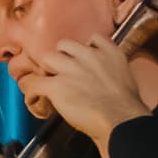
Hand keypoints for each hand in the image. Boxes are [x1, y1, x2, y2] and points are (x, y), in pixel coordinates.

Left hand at [33, 39, 150, 157]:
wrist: (121, 119)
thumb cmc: (127, 107)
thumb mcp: (125, 78)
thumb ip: (111, 72)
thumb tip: (102, 81)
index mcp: (109, 53)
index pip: (94, 38)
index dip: (84, 48)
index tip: (82, 58)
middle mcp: (88, 56)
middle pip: (64, 45)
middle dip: (62, 57)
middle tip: (62, 71)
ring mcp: (71, 69)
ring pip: (47, 57)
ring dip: (46, 69)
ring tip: (47, 80)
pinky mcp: (57, 85)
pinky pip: (34, 82)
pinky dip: (31, 89)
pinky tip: (33, 96)